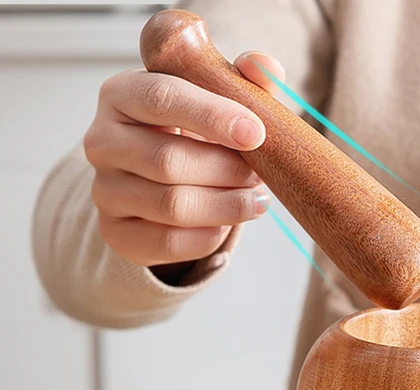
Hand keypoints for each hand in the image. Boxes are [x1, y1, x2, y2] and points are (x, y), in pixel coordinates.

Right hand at [84, 52, 283, 270]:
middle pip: (168, 160)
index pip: (163, 98)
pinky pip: (168, 242)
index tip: (256, 134)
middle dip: (226, 170)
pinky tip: (228, 224)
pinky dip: (209, 236)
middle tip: (259, 175)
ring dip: (225, 206)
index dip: (213, 117)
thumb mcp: (216, 101)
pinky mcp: (115, 232)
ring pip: (171, 205)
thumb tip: (265, 67)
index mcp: (122, 94)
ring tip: (254, 201)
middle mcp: (102, 140)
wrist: (160, 183)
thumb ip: (242, 81)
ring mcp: (104, 190)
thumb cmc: (192, 134)